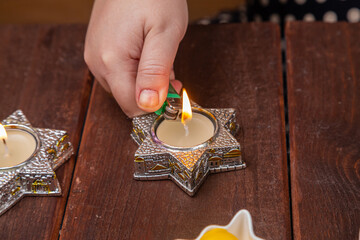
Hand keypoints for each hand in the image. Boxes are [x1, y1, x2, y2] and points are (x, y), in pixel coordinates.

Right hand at [84, 0, 187, 116]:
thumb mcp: (165, 33)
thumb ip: (156, 71)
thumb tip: (148, 104)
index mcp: (112, 61)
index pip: (132, 107)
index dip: (156, 107)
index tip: (174, 92)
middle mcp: (97, 62)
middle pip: (128, 98)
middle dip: (152, 93)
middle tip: (170, 71)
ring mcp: (95, 55)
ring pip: (124, 86)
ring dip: (145, 81)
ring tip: (158, 56)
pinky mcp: (98, 49)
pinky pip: (119, 72)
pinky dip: (136, 71)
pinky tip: (147, 53)